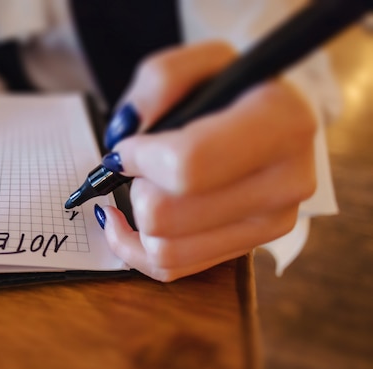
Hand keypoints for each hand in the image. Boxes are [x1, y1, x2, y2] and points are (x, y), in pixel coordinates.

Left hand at [97, 41, 316, 281]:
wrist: (271, 120)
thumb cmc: (233, 89)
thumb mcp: (203, 60)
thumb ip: (159, 82)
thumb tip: (125, 133)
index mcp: (281, 124)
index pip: (187, 165)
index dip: (140, 159)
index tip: (127, 146)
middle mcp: (286, 182)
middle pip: (166, 214)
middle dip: (136, 186)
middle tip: (142, 164)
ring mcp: (270, 225)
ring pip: (164, 248)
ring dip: (136, 217)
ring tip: (141, 186)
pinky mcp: (248, 249)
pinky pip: (171, 269)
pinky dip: (134, 249)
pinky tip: (122, 223)